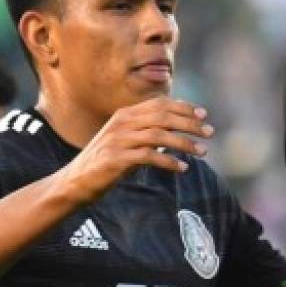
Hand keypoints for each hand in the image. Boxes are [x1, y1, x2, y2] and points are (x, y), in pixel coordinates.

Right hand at [57, 97, 212, 205]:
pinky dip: (169, 161)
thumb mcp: (126, 141)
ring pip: (160, 135)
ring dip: (185, 143)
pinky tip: (182, 168)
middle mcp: (122, 123)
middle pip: (163, 117)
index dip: (184, 107)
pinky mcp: (116, 159)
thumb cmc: (105, 162)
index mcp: (125, 114)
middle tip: (210, 133)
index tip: (203, 114)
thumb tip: (176, 132)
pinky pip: (150, 156)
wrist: (75, 182)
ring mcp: (118, 140)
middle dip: (190, 124)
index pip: (159, 104)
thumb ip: (147, 133)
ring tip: (202, 152)